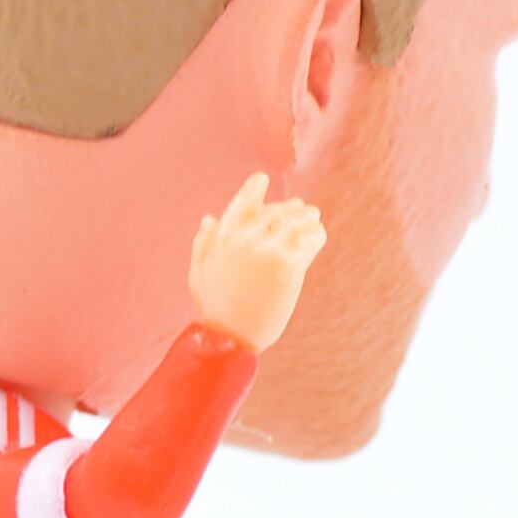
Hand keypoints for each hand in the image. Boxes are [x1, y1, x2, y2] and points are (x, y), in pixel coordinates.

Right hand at [188, 173, 326, 352]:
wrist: (230, 338)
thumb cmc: (215, 311)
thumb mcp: (199, 274)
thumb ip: (203, 244)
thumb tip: (209, 218)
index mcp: (224, 237)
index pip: (243, 201)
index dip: (254, 187)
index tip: (262, 179)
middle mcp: (246, 238)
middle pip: (276, 211)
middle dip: (289, 208)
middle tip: (302, 209)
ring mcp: (268, 250)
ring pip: (296, 220)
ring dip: (307, 217)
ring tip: (314, 218)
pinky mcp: (288, 265)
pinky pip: (310, 240)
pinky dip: (316, 235)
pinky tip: (318, 236)